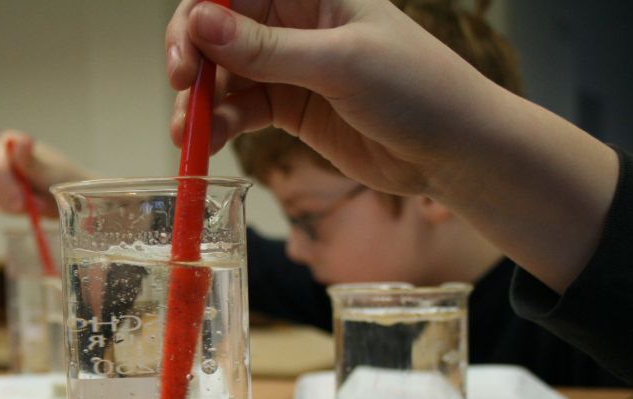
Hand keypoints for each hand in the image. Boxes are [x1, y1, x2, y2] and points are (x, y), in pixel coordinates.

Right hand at [0, 129, 91, 217]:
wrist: (73, 196)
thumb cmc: (63, 177)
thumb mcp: (46, 170)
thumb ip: (29, 160)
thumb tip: (20, 139)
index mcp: (11, 142)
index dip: (4, 171)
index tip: (18, 185)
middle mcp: (3, 158)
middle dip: (12, 192)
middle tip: (26, 204)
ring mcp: (2, 178)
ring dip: (18, 204)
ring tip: (41, 204)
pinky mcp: (4, 196)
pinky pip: (3, 206)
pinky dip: (18, 211)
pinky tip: (34, 209)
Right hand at [165, 0, 501, 196]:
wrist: (454, 150)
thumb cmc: (418, 89)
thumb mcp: (341, 63)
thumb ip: (268, 49)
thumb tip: (200, 23)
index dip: (198, 13)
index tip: (184, 51)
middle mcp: (294, 22)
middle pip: (217, 29)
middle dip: (190, 58)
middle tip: (178, 91)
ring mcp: (289, 65)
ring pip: (223, 74)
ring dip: (198, 102)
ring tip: (187, 135)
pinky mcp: (290, 107)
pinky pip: (239, 109)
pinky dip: (219, 125)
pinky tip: (208, 143)